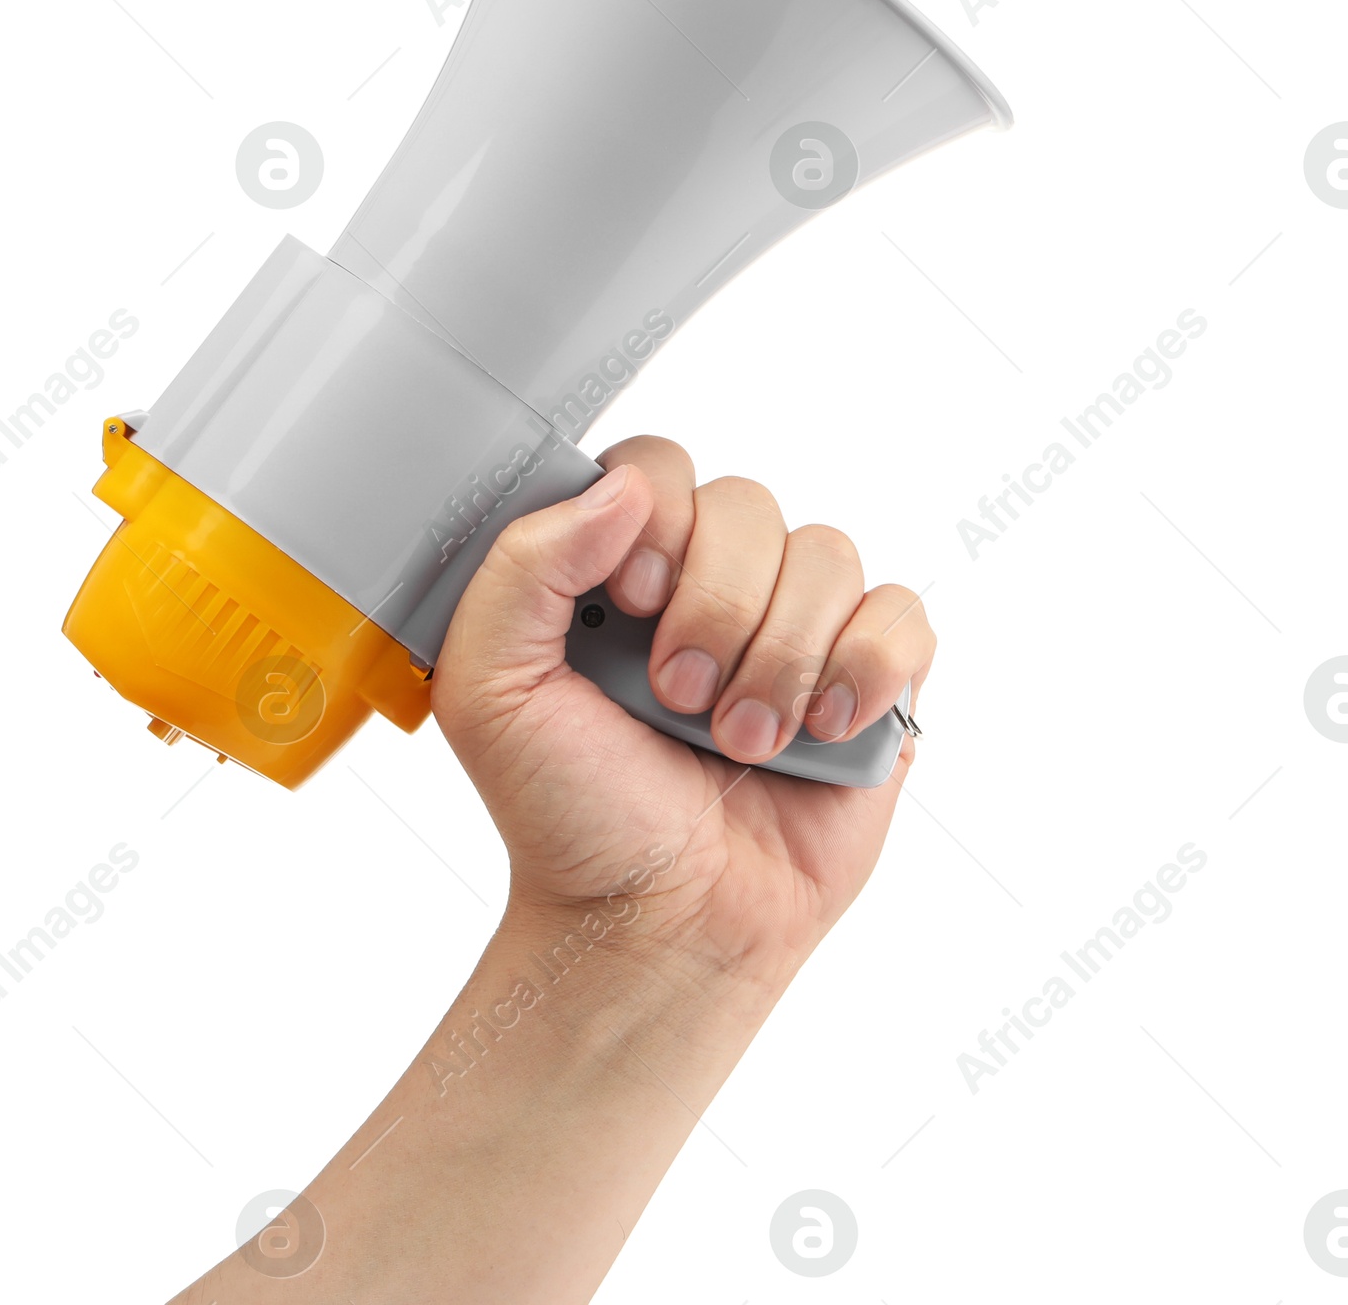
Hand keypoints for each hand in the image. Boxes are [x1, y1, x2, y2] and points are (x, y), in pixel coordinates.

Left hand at [432, 436, 934, 991]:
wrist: (656, 925)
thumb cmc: (571, 815)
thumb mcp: (490, 690)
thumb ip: (523, 569)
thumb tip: (625, 490)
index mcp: (620, 571)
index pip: (658, 468)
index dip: (657, 521)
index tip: (629, 602)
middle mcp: (710, 586)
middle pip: (748, 505)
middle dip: (715, 608)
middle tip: (679, 697)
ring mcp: (794, 630)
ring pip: (827, 554)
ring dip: (781, 658)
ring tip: (741, 741)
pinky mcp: (868, 682)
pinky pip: (903, 615)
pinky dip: (866, 669)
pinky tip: (818, 731)